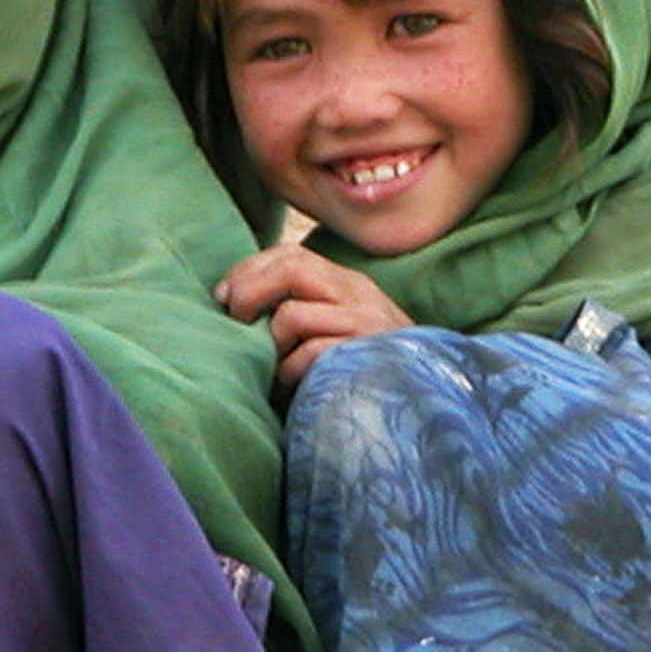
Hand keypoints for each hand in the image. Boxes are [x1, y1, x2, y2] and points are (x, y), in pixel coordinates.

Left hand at [218, 243, 410, 396]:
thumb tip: (237, 304)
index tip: (223, 296)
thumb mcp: (337, 328)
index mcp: (346, 284)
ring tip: (274, 367)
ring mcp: (365, 322)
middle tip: (235, 321)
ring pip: (292, 314)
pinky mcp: (365, 354)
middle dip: (249, 292)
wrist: (427, 396)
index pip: (290, 255)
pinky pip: (309, 354)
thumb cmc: (366, 369)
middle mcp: (357, 293)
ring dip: (270, 344)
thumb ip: (304, 309)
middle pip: (290, 269)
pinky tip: (293, 388)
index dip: (249, 270)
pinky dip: (290, 373)